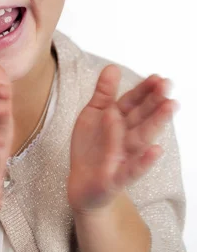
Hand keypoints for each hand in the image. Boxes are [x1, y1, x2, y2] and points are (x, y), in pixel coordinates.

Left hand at [67, 64, 178, 213]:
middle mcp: (125, 137)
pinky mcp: (117, 178)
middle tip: (168, 86)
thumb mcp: (93, 114)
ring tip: (169, 107)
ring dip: (155, 123)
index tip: (158, 77)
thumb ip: (104, 93)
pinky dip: (144, 161)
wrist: (80, 184)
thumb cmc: (91, 147)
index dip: (144, 90)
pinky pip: (132, 170)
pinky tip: (157, 150)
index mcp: (119, 121)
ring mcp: (123, 157)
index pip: (133, 102)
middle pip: (142, 118)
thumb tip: (113, 67)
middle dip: (154, 102)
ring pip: (141, 139)